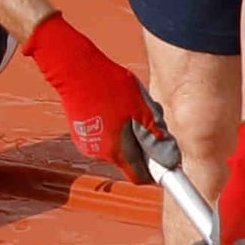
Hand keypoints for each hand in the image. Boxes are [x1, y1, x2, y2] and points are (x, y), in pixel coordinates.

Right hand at [25, 14, 167, 172]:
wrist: (74, 68)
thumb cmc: (109, 86)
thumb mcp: (142, 109)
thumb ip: (155, 137)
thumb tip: (169, 159)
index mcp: (116, 151)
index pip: (139, 176)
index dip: (155, 170)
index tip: (164, 159)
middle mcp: (99, 153)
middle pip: (129, 159)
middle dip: (142, 145)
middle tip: (146, 119)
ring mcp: (86, 142)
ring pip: (117, 146)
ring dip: (128, 134)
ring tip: (128, 108)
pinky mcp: (80, 131)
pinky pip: (104, 136)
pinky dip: (113, 127)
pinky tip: (113, 106)